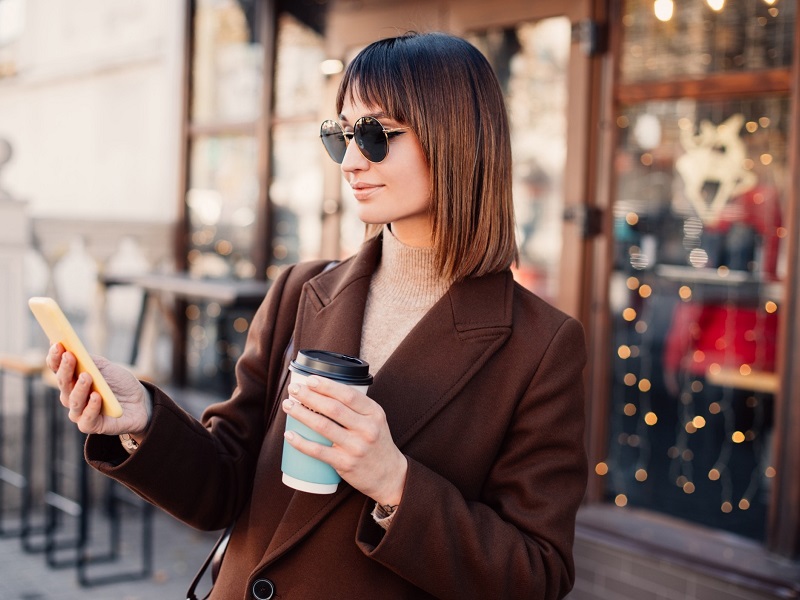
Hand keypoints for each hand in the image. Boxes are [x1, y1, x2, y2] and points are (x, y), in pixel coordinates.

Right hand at [46, 343, 151, 437]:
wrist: (139, 403)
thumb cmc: (119, 383)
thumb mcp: (107, 368)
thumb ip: (91, 361)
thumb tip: (73, 348)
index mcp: (72, 380)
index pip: (57, 368)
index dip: (55, 357)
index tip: (57, 344)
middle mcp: (71, 396)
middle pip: (63, 383)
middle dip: (65, 368)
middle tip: (69, 355)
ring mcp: (79, 412)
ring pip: (73, 401)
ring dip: (79, 388)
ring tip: (86, 376)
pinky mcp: (90, 426)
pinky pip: (86, 418)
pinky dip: (91, 407)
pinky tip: (96, 396)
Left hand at [282, 375, 407, 506]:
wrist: (390, 475)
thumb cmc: (377, 443)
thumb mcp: (376, 420)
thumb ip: (357, 406)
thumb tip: (325, 389)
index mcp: (374, 413)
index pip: (349, 394)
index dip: (327, 386)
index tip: (310, 379)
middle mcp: (367, 428)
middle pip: (333, 408)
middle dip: (309, 396)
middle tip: (294, 389)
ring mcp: (356, 447)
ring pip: (323, 426)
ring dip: (301, 414)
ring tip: (288, 405)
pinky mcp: (345, 464)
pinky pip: (318, 451)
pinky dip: (301, 443)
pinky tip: (289, 434)